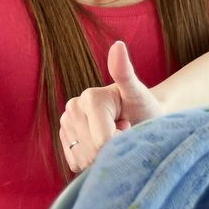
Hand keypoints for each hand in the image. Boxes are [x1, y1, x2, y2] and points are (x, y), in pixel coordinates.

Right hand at [58, 42, 163, 174]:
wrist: (139, 119)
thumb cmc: (144, 107)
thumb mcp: (138, 93)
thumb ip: (126, 72)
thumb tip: (118, 45)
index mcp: (89, 98)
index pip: (103, 140)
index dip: (121, 142)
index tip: (129, 127)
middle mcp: (72, 109)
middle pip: (92, 151)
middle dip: (111, 150)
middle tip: (122, 133)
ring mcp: (65, 125)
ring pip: (83, 159)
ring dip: (102, 158)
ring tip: (112, 139)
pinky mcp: (64, 140)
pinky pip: (75, 163)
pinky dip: (91, 163)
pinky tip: (101, 148)